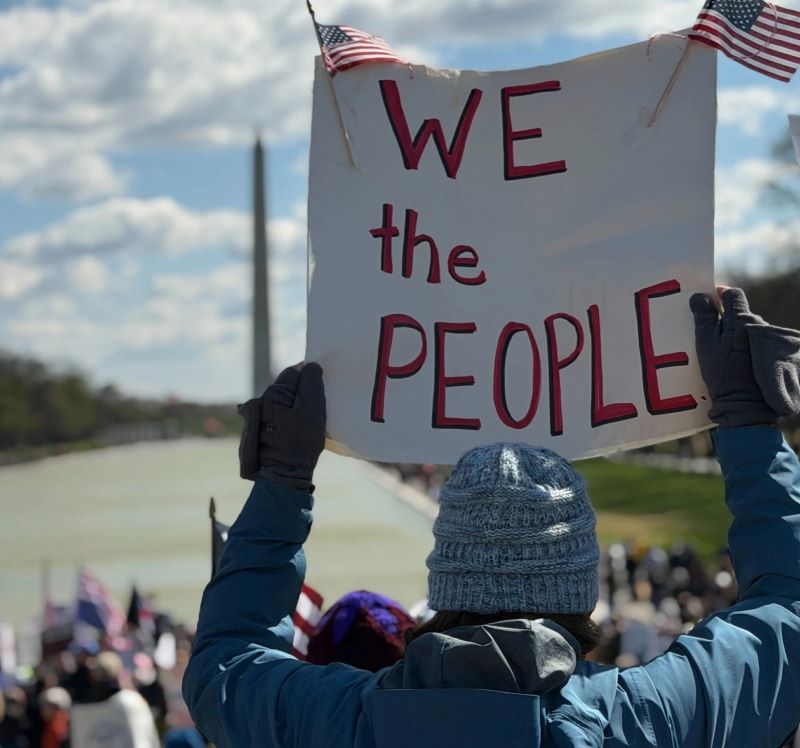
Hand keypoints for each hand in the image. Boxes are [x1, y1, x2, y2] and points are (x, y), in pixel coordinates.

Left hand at [237, 363, 325, 489]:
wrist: (284, 473)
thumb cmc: (301, 441)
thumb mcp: (313, 408)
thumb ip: (312, 383)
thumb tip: (311, 366)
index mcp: (274, 392)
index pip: (294, 372)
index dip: (309, 378)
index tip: (320, 390)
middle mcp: (262, 400)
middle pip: (288, 386)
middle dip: (302, 392)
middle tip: (316, 407)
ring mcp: (259, 416)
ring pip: (284, 400)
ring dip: (296, 405)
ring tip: (307, 421)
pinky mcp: (260, 429)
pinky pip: (279, 414)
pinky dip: (289, 417)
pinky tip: (297, 429)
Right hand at [690, 287, 776, 427]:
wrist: (744, 402)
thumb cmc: (722, 372)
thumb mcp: (705, 343)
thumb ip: (704, 317)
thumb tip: (700, 296)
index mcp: (742, 320)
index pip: (733, 295)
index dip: (721, 295)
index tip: (710, 299)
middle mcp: (758, 326)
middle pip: (741, 312)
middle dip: (726, 316)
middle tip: (709, 328)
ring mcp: (765, 341)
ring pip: (747, 328)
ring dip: (735, 332)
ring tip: (721, 346)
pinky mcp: (767, 355)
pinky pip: (752, 342)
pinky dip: (742, 344)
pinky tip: (732, 357)